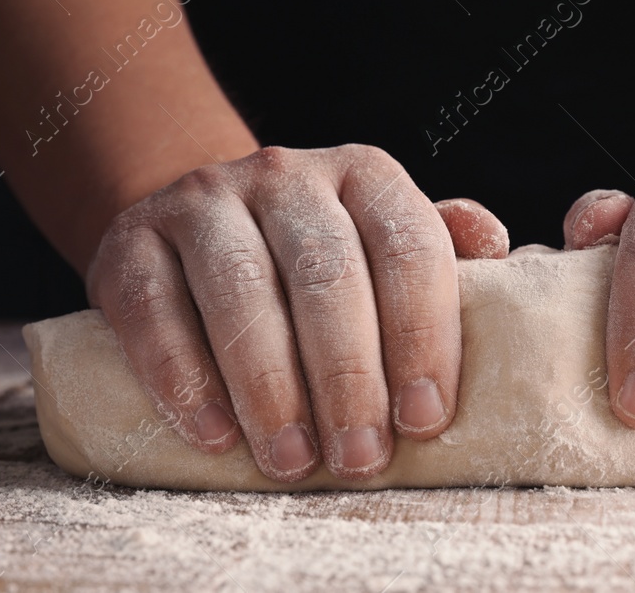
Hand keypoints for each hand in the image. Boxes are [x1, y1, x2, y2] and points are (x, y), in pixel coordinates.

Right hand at [85, 144, 507, 481]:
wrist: (195, 225)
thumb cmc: (314, 256)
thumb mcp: (382, 243)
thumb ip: (443, 254)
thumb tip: (502, 250)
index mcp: (365, 175)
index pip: (408, 245)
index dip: (421, 334)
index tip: (425, 418)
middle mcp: (287, 175)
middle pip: (327, 272)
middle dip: (349, 375)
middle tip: (360, 457)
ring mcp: (205, 200)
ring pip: (240, 289)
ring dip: (271, 385)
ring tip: (292, 458)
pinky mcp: (132, 240)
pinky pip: (152, 307)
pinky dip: (182, 375)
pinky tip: (214, 432)